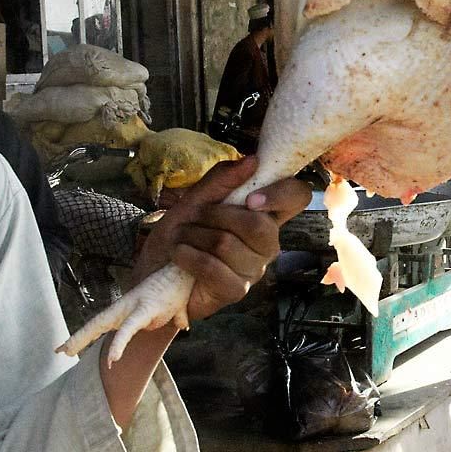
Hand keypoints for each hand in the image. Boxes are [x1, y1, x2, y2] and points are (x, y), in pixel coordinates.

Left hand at [131, 156, 310, 325]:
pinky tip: (179, 255)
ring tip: (182, 238)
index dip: (282, 193)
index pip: (297, 198)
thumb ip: (222, 180)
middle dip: (216, 215)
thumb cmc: (179, 234)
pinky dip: (188, 256)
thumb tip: (253, 160)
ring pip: (228, 244)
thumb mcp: (194, 199)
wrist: (153, 271)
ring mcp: (253, 270)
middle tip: (195, 217)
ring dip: (194, 235)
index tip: (250, 197)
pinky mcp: (235, 291)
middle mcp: (266, 244)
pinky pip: (213, 267)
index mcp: (264, 215)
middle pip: (259, 226)